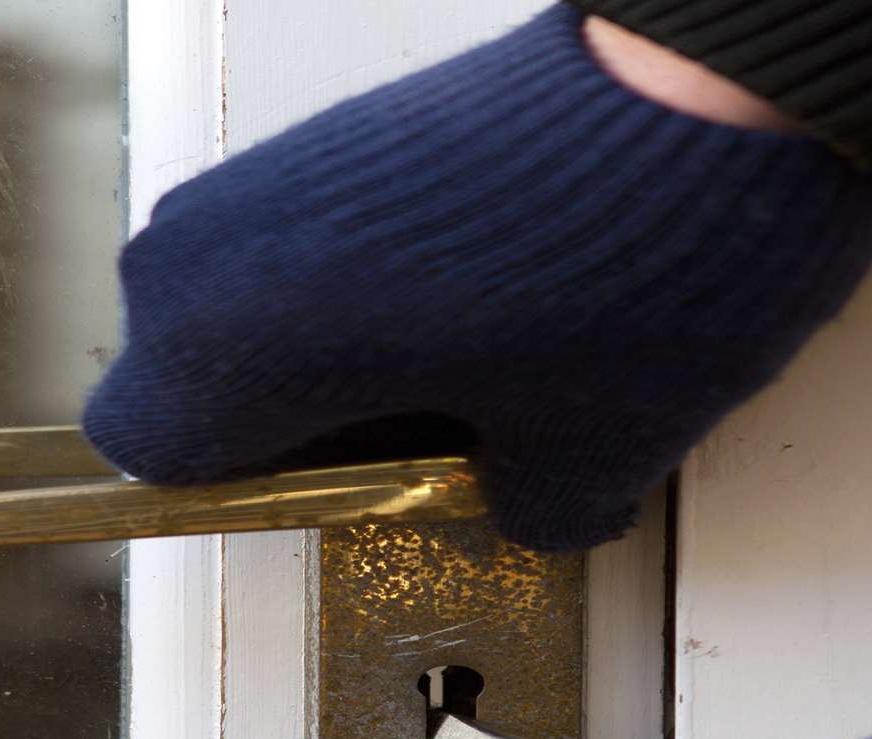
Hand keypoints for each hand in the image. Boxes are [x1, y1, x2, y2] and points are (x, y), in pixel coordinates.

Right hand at [82, 6, 871, 550]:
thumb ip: (520, 512)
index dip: (247, 497)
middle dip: (299, 424)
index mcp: (234, 337)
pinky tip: (489, 307)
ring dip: (343, 354)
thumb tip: (529, 504)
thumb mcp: (588, 456)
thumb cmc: (633, 261)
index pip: (153, 456)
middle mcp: (224, 236)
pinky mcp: (348, 124)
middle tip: (421, 449)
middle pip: (200, 372)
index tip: (329, 507)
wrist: (718, 92)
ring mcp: (279, 166)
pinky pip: (313, 238)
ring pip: (259, 300)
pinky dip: (376, 290)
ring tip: (476, 375)